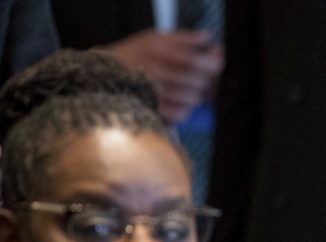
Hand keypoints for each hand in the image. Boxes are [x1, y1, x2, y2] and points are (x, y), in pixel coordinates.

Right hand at [99, 29, 223, 123]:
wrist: (101, 75)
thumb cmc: (133, 54)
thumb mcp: (154, 38)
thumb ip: (183, 38)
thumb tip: (207, 38)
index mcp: (158, 51)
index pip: (196, 60)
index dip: (212, 63)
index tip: (217, 62)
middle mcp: (156, 71)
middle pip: (197, 81)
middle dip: (206, 80)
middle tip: (203, 77)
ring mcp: (154, 92)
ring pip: (192, 99)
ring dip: (195, 94)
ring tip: (188, 89)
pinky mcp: (153, 110)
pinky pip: (181, 113)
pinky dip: (185, 108)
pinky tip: (178, 101)